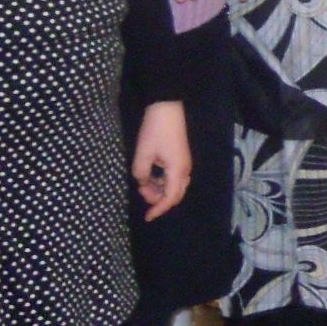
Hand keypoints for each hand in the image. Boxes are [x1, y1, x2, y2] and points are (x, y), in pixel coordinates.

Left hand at [132, 100, 190, 219]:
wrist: (167, 108)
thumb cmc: (155, 130)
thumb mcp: (142, 154)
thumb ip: (141, 173)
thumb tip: (142, 182)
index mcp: (177, 170)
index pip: (169, 198)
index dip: (158, 209)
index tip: (147, 217)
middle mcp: (184, 170)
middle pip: (175, 195)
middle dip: (158, 200)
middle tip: (141, 191)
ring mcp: (184, 164)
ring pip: (175, 187)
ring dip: (160, 190)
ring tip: (143, 183)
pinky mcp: (181, 158)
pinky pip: (174, 178)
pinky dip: (162, 182)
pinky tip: (151, 176)